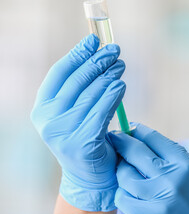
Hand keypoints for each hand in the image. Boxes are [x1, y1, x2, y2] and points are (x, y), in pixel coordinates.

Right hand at [31, 34, 124, 211]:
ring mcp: (63, 133)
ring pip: (92, 94)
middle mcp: (48, 120)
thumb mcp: (73, 112)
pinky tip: (121, 85)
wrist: (88, 175)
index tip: (93, 39)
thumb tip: (96, 55)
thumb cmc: (84, 136)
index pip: (59, 73)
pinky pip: (103, 111)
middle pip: (77, 80)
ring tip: (120, 64)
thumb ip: (78, 89)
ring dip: (109, 75)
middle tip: (114, 49)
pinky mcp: (83, 142)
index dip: (77, 53)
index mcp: (41, 108)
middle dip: (98, 61)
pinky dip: (113, 95)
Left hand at [109, 123, 188, 213]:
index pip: (153, 138)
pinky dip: (123, 193)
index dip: (136, 130)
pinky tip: (129, 191)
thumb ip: (168, 155)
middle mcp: (172, 178)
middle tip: (114, 138)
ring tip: (125, 170)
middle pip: (135, 152)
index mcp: (184, 162)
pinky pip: (124, 199)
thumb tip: (139, 139)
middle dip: (121, 142)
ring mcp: (160, 200)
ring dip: (121, 171)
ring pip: (125, 176)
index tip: (128, 128)